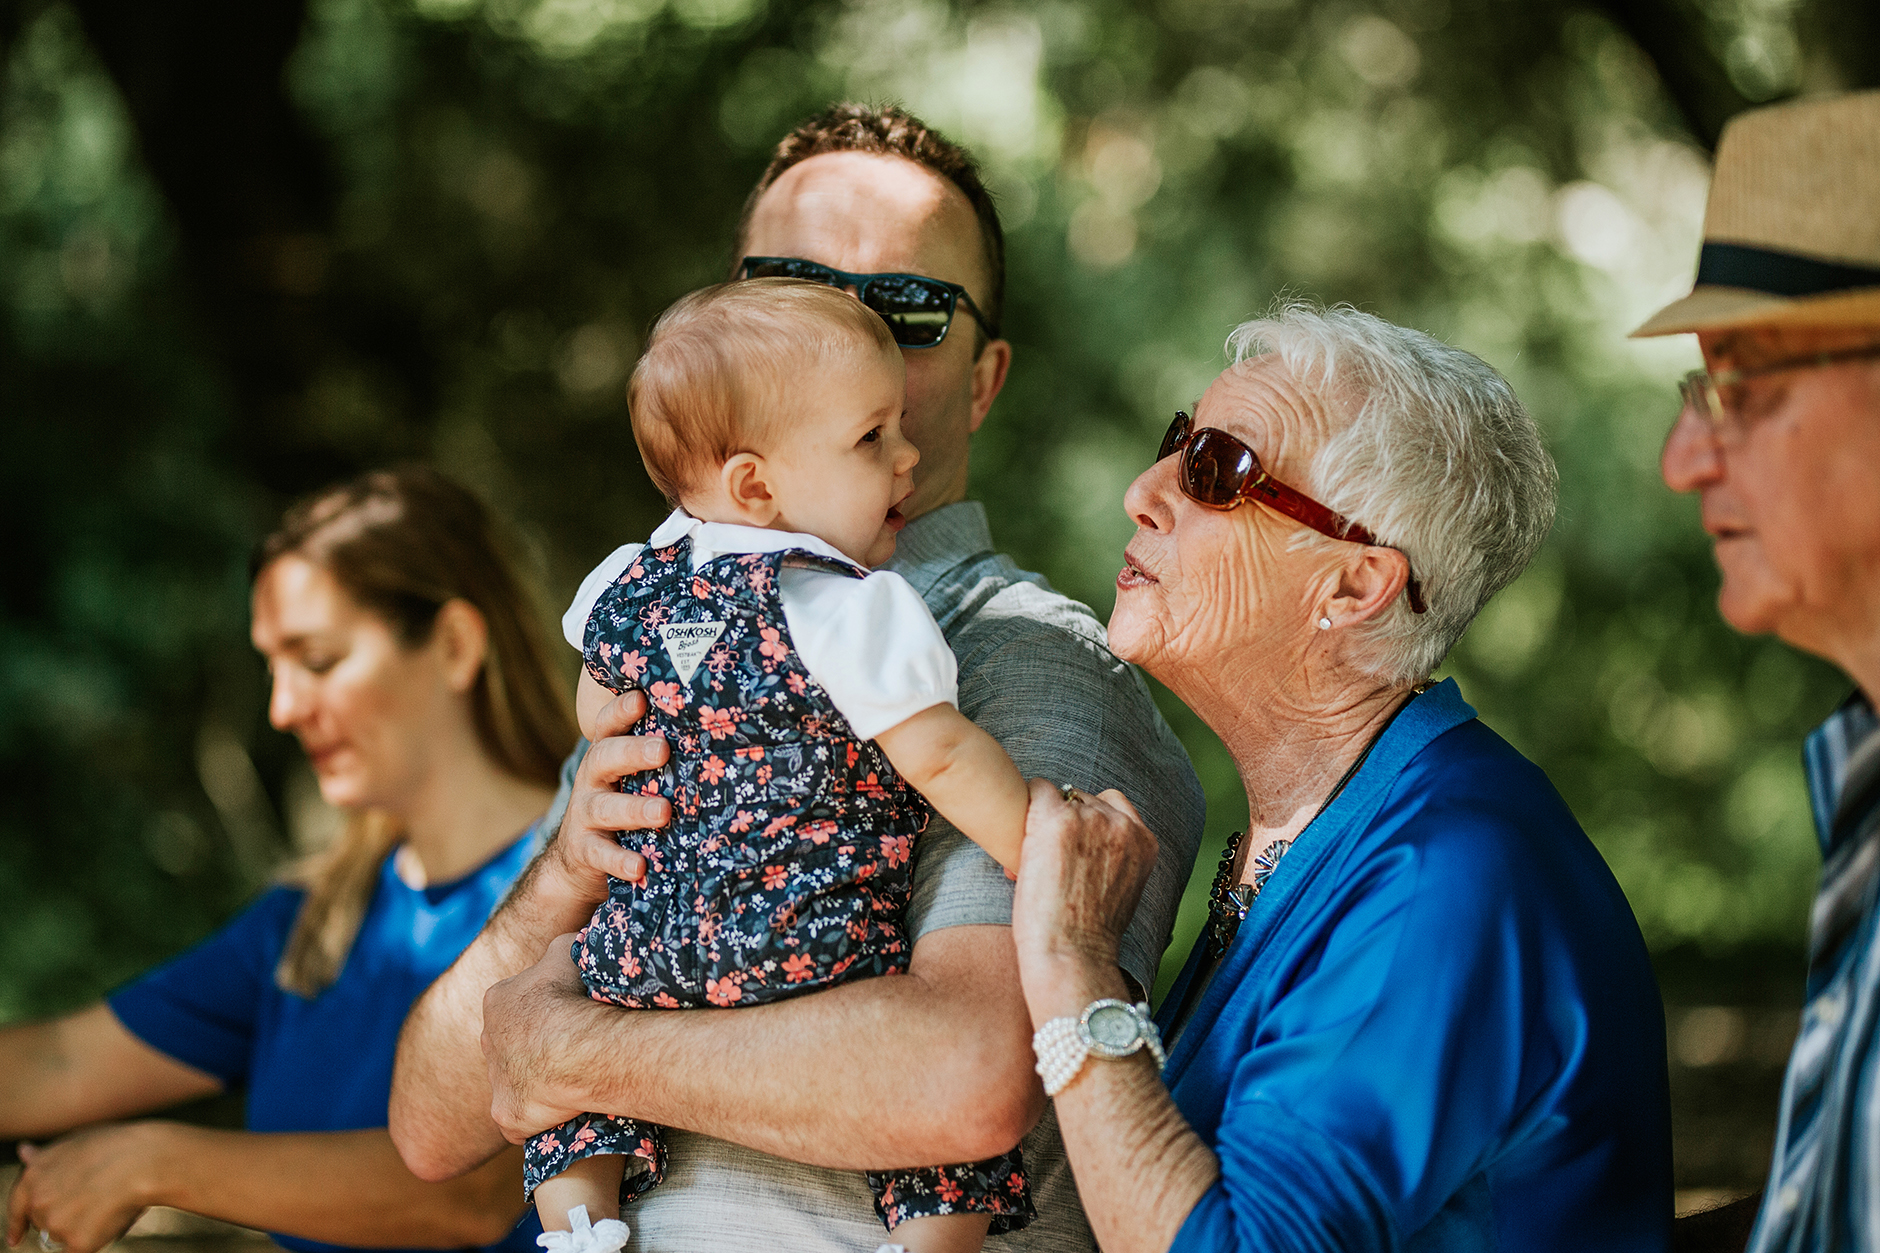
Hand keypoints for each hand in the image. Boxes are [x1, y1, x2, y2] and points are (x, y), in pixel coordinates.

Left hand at [6, 1123, 174, 1252]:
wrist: (145, 1161)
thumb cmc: (117, 1146)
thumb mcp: (77, 1142)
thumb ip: (47, 1156)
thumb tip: (23, 1152)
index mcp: (33, 1175)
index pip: (17, 1207)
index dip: (16, 1224)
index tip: (15, 1239)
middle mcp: (38, 1201)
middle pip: (45, 1222)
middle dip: (63, 1217)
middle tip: (94, 1198)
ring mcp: (55, 1223)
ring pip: (64, 1236)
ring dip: (81, 1227)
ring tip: (109, 1202)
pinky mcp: (76, 1242)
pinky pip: (81, 1248)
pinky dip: (96, 1239)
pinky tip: (112, 1217)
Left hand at [482, 935, 596, 1144]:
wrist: (575, 1049)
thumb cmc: (571, 996)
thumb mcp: (567, 948)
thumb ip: (561, 946)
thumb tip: (572, 945)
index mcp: (497, 1000)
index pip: (520, 1002)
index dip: (548, 1006)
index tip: (572, 1010)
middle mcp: (487, 1040)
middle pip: (514, 1042)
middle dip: (537, 1044)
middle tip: (574, 1045)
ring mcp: (495, 1081)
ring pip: (517, 1079)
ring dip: (540, 1079)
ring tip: (574, 1076)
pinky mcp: (505, 1115)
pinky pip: (523, 1115)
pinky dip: (542, 1114)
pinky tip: (567, 1107)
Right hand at [543, 690, 671, 906]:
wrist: (580, 861)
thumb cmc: (623, 805)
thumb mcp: (632, 778)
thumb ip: (657, 757)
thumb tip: (718, 728)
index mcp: (607, 756)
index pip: (609, 726)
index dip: (621, 711)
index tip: (641, 699)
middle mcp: (593, 780)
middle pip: (605, 758)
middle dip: (633, 752)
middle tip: (661, 749)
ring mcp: (585, 815)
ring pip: (606, 808)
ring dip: (635, 809)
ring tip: (663, 812)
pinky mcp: (585, 851)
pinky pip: (601, 855)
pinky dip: (620, 861)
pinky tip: (640, 867)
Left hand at [1011, 780, 1157, 1021]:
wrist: (1072, 955)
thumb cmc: (1089, 935)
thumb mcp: (1120, 889)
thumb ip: (1113, 857)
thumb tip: (1084, 841)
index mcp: (1145, 842)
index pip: (1114, 805)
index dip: (1088, 822)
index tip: (1071, 849)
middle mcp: (1122, 824)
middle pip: (1084, 799)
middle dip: (1064, 822)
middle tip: (1047, 860)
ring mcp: (1091, 819)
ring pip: (1059, 795)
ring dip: (1042, 820)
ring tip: (1031, 860)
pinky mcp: (1058, 820)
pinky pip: (1037, 791)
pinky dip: (1024, 808)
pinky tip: (1015, 837)